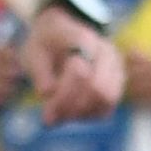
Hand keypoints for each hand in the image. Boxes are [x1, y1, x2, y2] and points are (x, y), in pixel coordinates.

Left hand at [21, 9, 124, 124]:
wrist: (61, 34)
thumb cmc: (46, 43)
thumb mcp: (33, 52)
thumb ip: (40, 73)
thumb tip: (48, 94)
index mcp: (87, 40)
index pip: (82, 73)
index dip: (63, 92)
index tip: (43, 101)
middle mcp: (109, 55)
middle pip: (99, 90)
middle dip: (72, 105)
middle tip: (49, 115)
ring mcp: (116, 71)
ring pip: (106, 102)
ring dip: (80, 113)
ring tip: (57, 115)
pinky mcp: (115, 87)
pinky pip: (106, 109)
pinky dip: (87, 116)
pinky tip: (68, 113)